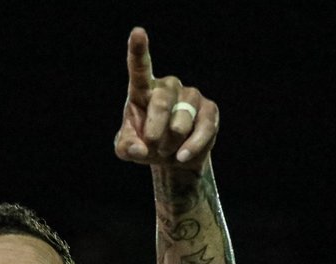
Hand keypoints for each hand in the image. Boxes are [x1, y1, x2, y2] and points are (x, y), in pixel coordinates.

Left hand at [114, 27, 216, 170]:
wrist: (172, 158)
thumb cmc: (145, 146)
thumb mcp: (128, 150)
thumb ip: (126, 147)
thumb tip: (139, 148)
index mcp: (143, 91)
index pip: (140, 68)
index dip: (138, 50)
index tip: (137, 32)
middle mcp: (168, 87)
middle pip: (161, 103)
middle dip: (154, 131)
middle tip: (152, 145)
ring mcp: (190, 96)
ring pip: (181, 120)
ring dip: (171, 142)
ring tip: (166, 150)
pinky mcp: (209, 109)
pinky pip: (202, 128)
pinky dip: (190, 147)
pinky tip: (181, 156)